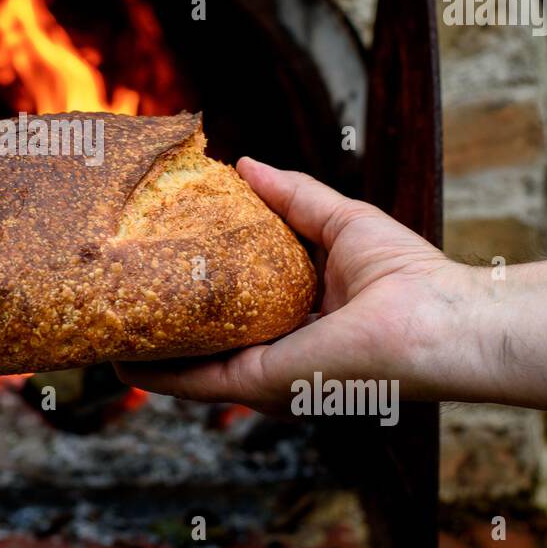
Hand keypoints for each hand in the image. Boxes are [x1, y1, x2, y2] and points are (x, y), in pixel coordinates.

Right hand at [114, 158, 466, 415]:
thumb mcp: (337, 221)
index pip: (234, 312)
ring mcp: (268, 376)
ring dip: (150, 351)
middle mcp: (278, 356)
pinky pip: (198, 381)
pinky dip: (158, 373)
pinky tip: (123, 362)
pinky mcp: (262, 383)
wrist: (438, 320)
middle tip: (118, 299)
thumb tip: (243, 164)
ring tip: (108, 330)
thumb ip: (290, 197)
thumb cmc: (408, 277)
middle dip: (162, 326)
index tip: (157, 270)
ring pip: (192, 366)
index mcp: (297, 324)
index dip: (195, 292)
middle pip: (205, 343)